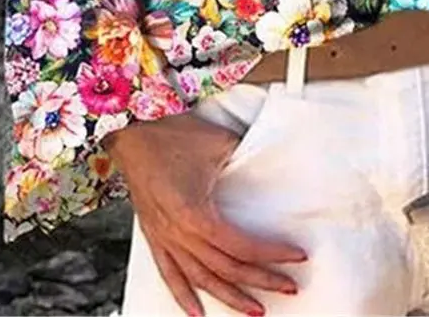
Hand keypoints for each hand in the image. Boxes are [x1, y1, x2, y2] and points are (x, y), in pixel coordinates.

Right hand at [105, 112, 305, 315]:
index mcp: (195, 214)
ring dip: (228, 298)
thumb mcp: (219, 143)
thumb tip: (269, 162)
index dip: (272, 255)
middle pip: (226, 269)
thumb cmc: (172, 134)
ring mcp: (164, 237)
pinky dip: (183, 296)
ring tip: (253, 309)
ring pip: (200, 280)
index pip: (242, 247)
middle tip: (287, 287)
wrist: (132, 130)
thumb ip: (246, 157)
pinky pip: (169, 274)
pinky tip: (197, 312)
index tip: (295, 256)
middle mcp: (178, 233)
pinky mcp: (153, 235)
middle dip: (260, 281)